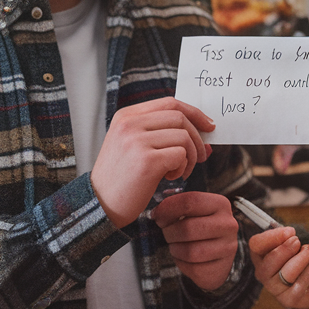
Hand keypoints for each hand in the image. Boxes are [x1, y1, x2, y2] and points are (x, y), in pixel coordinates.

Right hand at [92, 97, 213, 227]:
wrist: (100, 205)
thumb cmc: (121, 178)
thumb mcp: (133, 147)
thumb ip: (162, 134)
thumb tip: (204, 133)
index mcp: (126, 116)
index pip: (170, 103)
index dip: (194, 113)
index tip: (208, 126)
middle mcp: (130, 124)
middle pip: (179, 117)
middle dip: (198, 137)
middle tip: (201, 156)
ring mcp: (137, 141)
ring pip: (183, 137)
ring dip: (190, 156)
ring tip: (180, 171)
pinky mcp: (146, 161)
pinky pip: (180, 155)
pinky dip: (183, 167)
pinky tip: (171, 177)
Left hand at [152, 191, 239, 290]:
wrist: (218, 253)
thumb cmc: (200, 227)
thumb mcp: (194, 211)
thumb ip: (178, 206)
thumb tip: (156, 213)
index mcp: (220, 204)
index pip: (190, 201)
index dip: (167, 208)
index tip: (156, 215)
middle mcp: (228, 225)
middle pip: (187, 228)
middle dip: (169, 232)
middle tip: (166, 233)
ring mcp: (228, 248)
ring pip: (190, 251)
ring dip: (175, 249)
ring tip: (175, 245)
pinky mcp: (221, 267)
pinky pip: (193, 268)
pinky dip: (182, 263)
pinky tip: (184, 258)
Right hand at [249, 226, 308, 308]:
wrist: (307, 286)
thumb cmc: (295, 260)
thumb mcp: (289, 245)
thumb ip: (285, 238)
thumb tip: (289, 234)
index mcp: (260, 256)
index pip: (256, 244)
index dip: (273, 236)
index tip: (291, 231)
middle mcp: (263, 273)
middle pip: (270, 260)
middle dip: (287, 248)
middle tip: (298, 241)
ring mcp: (274, 289)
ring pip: (287, 273)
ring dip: (302, 258)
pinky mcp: (288, 300)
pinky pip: (299, 286)